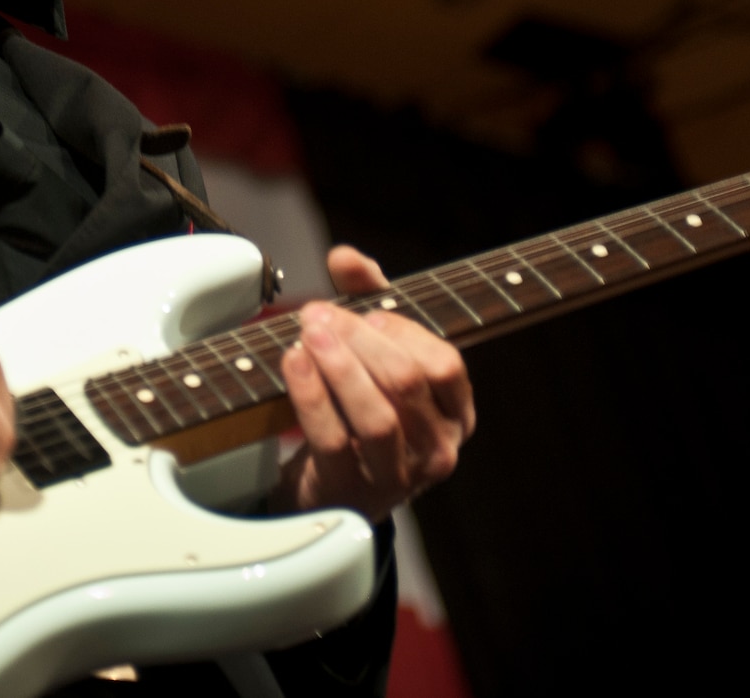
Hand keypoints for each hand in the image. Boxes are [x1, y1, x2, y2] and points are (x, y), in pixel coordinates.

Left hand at [272, 245, 474, 520]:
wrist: (325, 482)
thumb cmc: (360, 404)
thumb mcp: (372, 345)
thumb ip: (366, 293)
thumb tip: (345, 256)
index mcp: (455, 414)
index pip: (445, 365)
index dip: (404, 331)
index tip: (365, 312)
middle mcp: (437, 450)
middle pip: (406, 383)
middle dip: (359, 339)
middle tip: (317, 314)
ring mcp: (397, 477)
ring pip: (377, 417)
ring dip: (338, 366)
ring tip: (307, 333)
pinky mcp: (351, 492)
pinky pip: (334, 439)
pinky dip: (312, 396)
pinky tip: (293, 362)